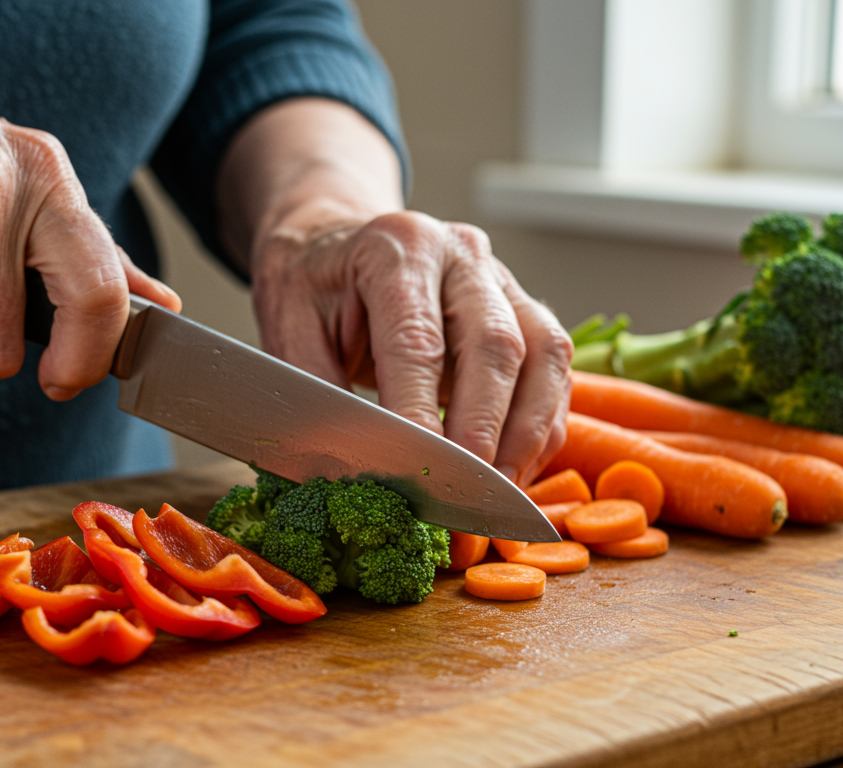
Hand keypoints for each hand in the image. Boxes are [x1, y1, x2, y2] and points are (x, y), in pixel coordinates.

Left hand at [218, 98, 570, 485]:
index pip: (418, 341)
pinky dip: (538, 429)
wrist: (336, 248)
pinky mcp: (526, 312)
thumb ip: (318, 393)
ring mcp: (502, 281)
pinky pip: (553, 374)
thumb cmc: (314, 288)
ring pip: (542, 358)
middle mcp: (461, 255)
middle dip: (483, 431)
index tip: (415, 473)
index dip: (420, 412)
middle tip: (464, 494)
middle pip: (495, 346)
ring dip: (524, 436)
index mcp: (397, 249)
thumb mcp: (289, 328)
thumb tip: (349, 463)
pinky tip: (514, 469)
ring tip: (496, 494)